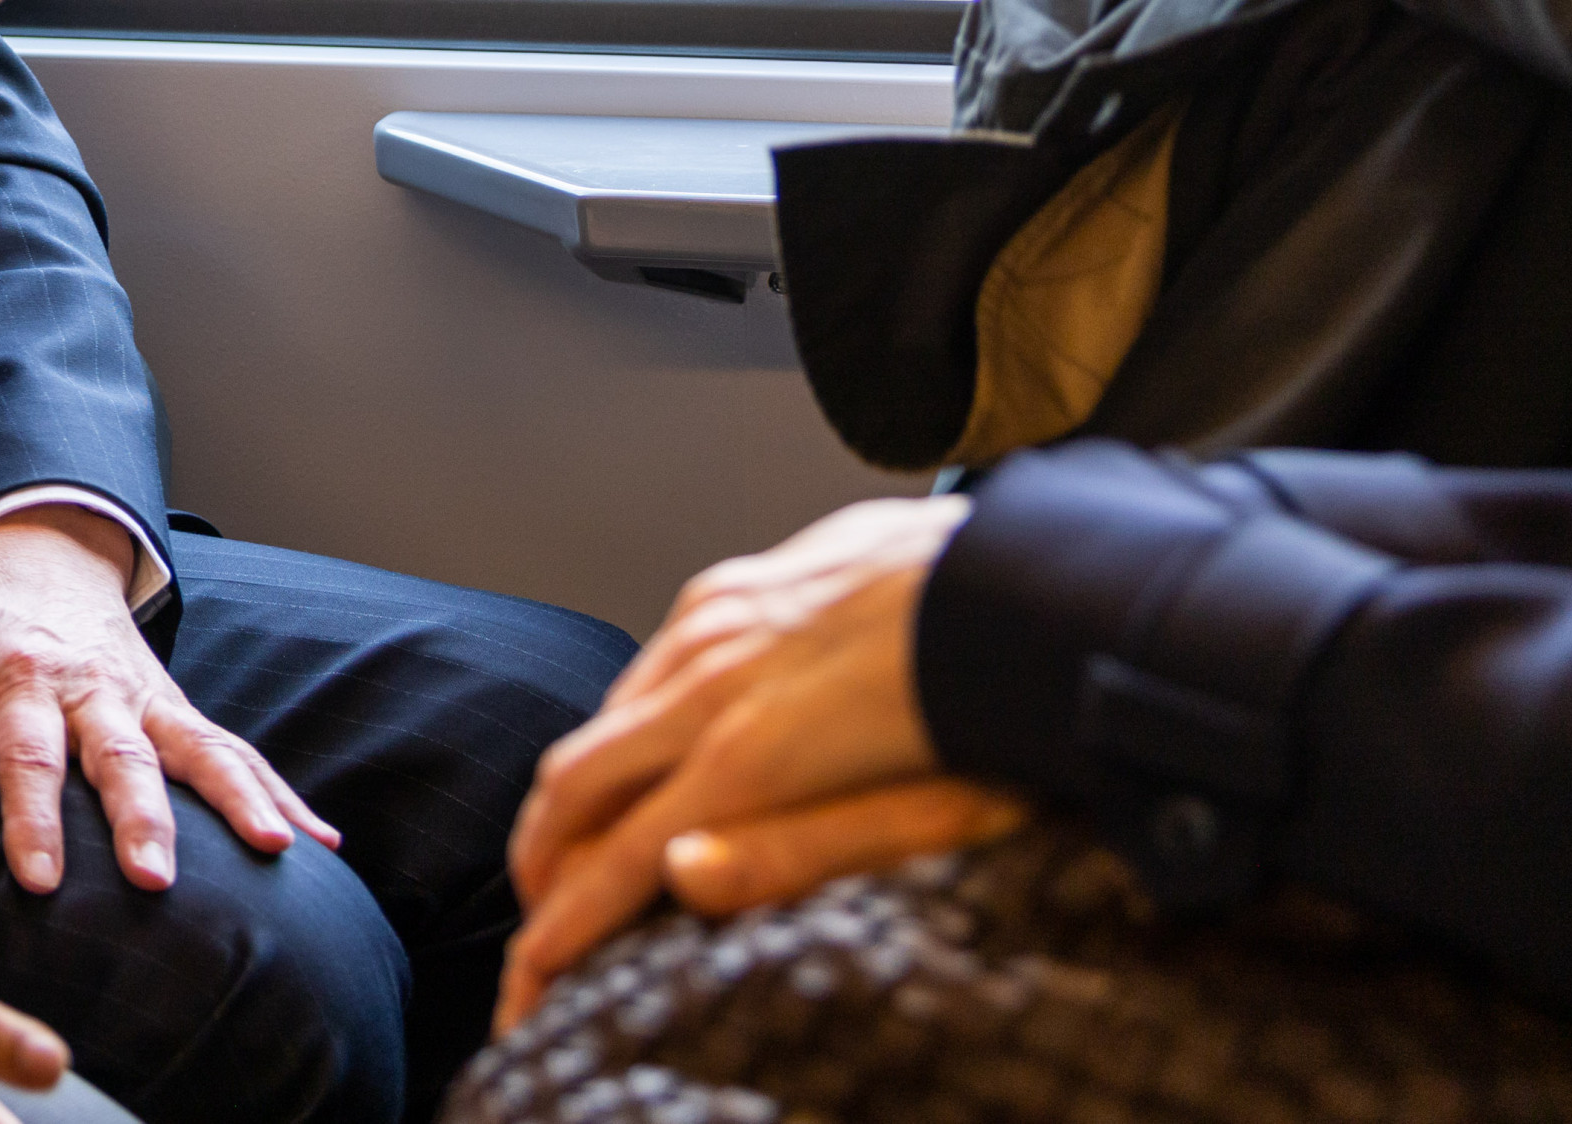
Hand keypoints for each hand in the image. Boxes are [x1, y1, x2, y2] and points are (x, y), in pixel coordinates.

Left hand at [0, 507, 335, 896]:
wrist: (44, 558)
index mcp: (29, 680)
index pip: (31, 755)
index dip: (34, 819)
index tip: (40, 880)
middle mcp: (97, 691)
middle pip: (124, 757)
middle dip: (142, 818)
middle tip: (155, 877)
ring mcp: (148, 699)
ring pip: (199, 749)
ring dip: (238, 798)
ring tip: (275, 847)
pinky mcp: (178, 709)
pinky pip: (233, 749)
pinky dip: (277, 790)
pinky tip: (317, 838)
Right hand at [492, 494, 1023, 1037]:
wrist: (1042, 576)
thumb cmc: (1004, 711)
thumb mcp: (929, 818)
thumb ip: (799, 853)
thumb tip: (676, 876)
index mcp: (752, 752)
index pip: (614, 859)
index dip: (558, 936)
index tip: (529, 995)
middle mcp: (710, 675)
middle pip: (572, 781)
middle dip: (539, 868)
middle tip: (538, 937)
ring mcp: (715, 619)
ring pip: (600, 718)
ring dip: (572, 798)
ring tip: (581, 859)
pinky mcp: (735, 583)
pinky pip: (644, 666)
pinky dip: (619, 728)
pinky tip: (649, 755)